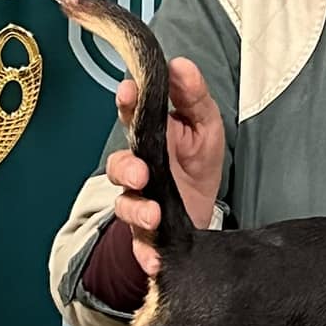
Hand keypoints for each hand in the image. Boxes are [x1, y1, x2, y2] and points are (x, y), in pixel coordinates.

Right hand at [104, 57, 224, 274]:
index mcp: (149, 136)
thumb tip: (180, 65)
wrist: (203, 210)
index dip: (127, 103)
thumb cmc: (197, 161)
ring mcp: (141, 201)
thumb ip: (193, 95)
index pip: (131, 115)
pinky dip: (145, 254)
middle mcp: (139, 168)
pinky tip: (154, 259)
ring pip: (126, 205)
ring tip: (152, 215)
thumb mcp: (205, 123)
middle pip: (119, 165)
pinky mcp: (149, 234)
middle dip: (126, 168)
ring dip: (136, 211)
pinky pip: (140, 246)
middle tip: (140, 171)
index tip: (129, 93)